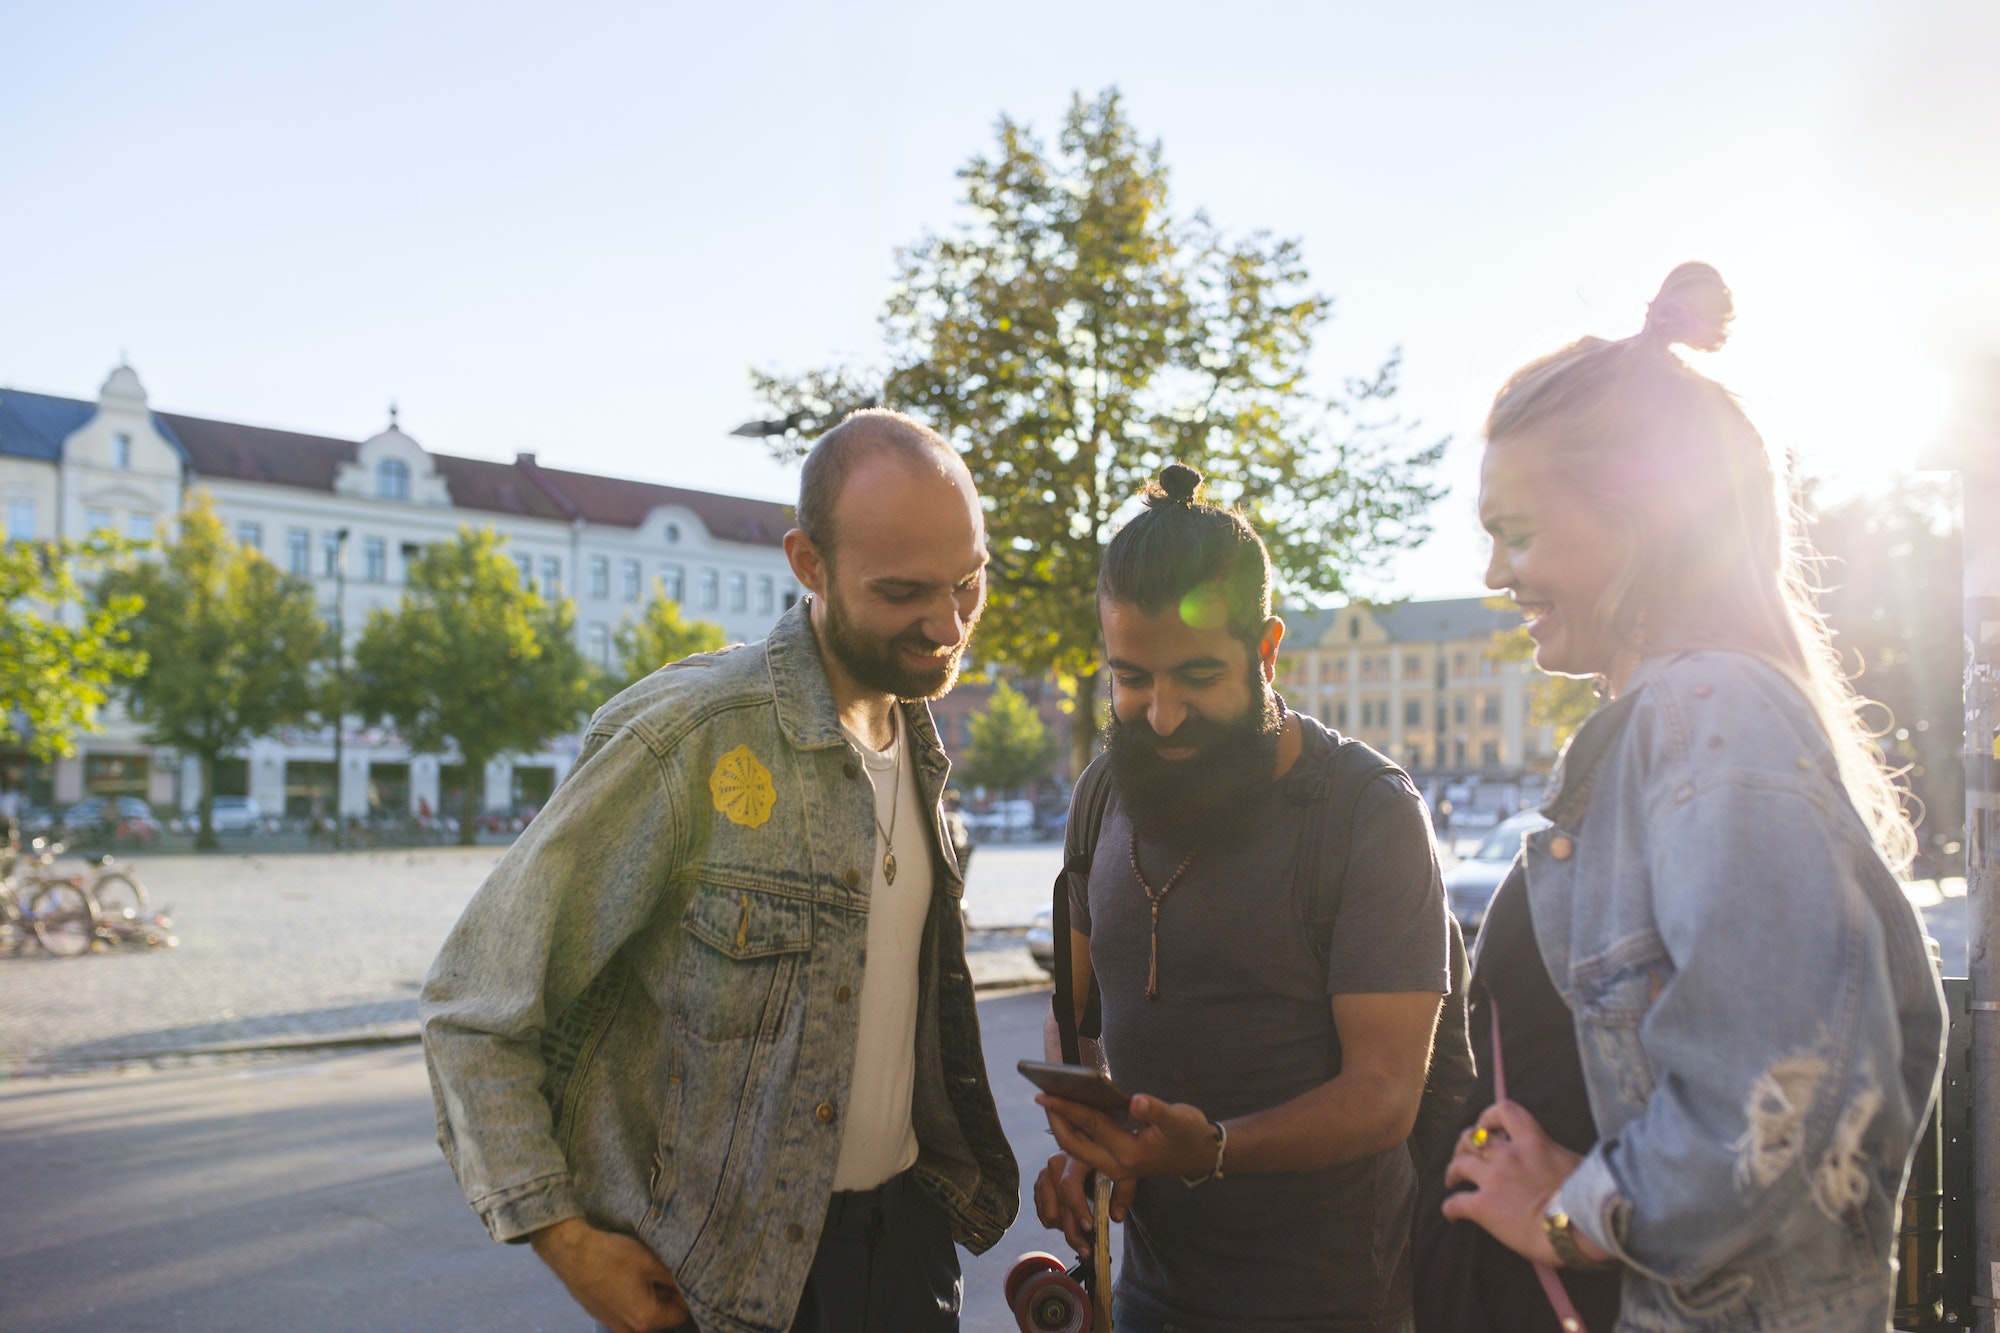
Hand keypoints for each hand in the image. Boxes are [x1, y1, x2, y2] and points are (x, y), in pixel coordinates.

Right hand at [530, 1217, 690, 1330]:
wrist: (572, 1253)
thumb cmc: (614, 1257)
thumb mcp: (652, 1263)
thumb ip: (675, 1278)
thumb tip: (690, 1284)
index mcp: (646, 1321)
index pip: (680, 1314)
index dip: (685, 1293)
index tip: (681, 1274)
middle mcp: (629, 1330)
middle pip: (661, 1315)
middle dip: (665, 1293)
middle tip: (661, 1268)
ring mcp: (612, 1324)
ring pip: (643, 1311)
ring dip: (648, 1293)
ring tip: (642, 1270)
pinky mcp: (601, 1315)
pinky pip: (625, 1308)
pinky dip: (631, 1294)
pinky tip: (625, 1274)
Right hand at [1032, 1151, 1136, 1260]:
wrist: (1089, 1146)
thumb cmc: (1107, 1158)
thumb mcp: (1123, 1170)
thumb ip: (1124, 1192)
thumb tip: (1116, 1217)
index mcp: (1075, 1157)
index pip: (1070, 1185)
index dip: (1078, 1209)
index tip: (1089, 1229)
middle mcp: (1055, 1164)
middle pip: (1058, 1207)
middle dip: (1074, 1233)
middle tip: (1088, 1251)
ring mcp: (1044, 1174)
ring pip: (1048, 1214)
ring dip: (1066, 1228)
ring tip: (1083, 1231)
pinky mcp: (1039, 1185)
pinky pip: (1043, 1214)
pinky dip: (1057, 1224)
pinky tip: (1073, 1220)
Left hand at [1037, 1092, 1218, 1183]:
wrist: (1201, 1155)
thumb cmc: (1190, 1134)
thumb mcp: (1179, 1119)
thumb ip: (1156, 1111)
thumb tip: (1135, 1101)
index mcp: (1129, 1153)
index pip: (1090, 1125)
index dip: (1066, 1107)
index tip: (1044, 1093)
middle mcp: (1116, 1164)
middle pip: (1073, 1144)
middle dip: (1056, 1119)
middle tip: (1042, 1095)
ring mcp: (1114, 1166)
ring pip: (1077, 1148)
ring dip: (1062, 1126)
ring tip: (1051, 1100)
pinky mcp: (1115, 1162)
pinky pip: (1086, 1147)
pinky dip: (1074, 1130)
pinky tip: (1070, 1111)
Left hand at [1439, 1100, 1605, 1267]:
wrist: (1576, 1228)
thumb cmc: (1587, 1199)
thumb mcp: (1576, 1163)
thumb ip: (1557, 1155)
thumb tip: (1558, 1159)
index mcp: (1533, 1141)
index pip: (1505, 1111)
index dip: (1489, 1116)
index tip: (1486, 1126)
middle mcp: (1508, 1155)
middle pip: (1472, 1137)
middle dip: (1464, 1145)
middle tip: (1464, 1156)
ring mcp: (1493, 1180)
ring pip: (1459, 1165)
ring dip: (1452, 1171)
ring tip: (1452, 1180)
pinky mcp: (1483, 1207)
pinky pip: (1455, 1203)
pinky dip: (1449, 1208)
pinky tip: (1451, 1215)